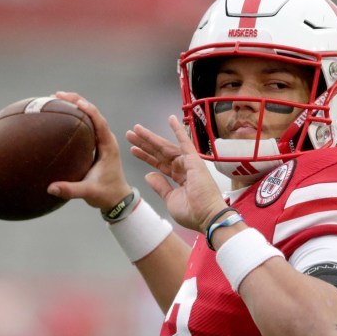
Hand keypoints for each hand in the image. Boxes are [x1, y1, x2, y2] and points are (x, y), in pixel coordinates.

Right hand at [47, 92, 131, 209]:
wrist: (117, 199)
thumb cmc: (106, 194)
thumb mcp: (88, 192)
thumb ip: (71, 190)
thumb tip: (50, 188)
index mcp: (108, 146)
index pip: (99, 121)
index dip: (88, 109)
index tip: (75, 102)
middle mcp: (106, 139)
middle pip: (93, 113)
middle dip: (76, 101)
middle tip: (56, 94)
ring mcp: (101, 141)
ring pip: (89, 117)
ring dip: (75, 106)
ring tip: (56, 98)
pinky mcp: (96, 144)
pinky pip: (86, 125)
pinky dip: (74, 117)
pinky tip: (60, 115)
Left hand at [127, 115, 227, 232]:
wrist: (205, 217)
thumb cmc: (192, 212)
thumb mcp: (170, 199)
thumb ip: (160, 186)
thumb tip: (148, 175)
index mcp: (177, 178)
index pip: (158, 163)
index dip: (146, 156)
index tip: (133, 149)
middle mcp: (182, 167)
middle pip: (159, 152)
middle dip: (144, 143)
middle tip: (130, 134)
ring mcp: (187, 162)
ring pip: (165, 147)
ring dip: (151, 137)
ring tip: (136, 129)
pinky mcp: (193, 160)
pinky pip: (184, 142)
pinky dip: (178, 130)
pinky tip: (170, 118)